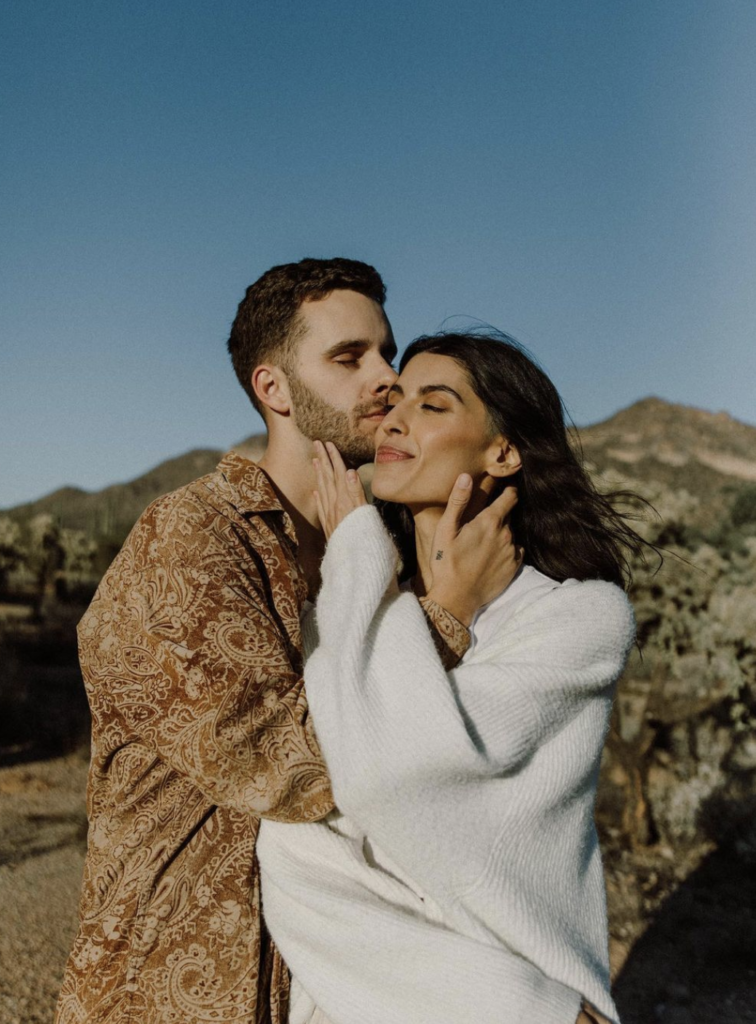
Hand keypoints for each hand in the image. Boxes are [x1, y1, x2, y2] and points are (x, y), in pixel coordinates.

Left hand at [313, 441, 367, 539]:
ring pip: (322, 490)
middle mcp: (335, 506)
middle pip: (327, 478)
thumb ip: (356, 492)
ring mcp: (330, 516)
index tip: (328, 444)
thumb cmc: (364, 537)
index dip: (333, 458)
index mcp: (344, 500)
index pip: (338, 474)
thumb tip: (349, 471)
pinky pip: (321, 508)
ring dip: (319, 474)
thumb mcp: (364, 512)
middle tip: (316, 444)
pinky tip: (316, 492)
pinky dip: (318, 497)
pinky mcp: (329, 526)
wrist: (355, 561)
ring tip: (314, 461)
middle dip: (322, 460)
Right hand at [424, 475, 521, 625]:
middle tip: (484, 519)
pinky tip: (492, 555)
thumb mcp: (446, 530)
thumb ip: (458, 501)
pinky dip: (507, 549)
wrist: (457, 598)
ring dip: (501, 533)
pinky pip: (515, 551)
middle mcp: (506, 535)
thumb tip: (466, 476)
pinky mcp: (514, 568)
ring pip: (510, 534)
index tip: (507, 487)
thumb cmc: (447, 562)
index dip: (509, 490)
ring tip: (484, 541)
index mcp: (490, 522)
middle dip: (500, 513)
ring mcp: (511, 552)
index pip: (510, 497)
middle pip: (508, 516)